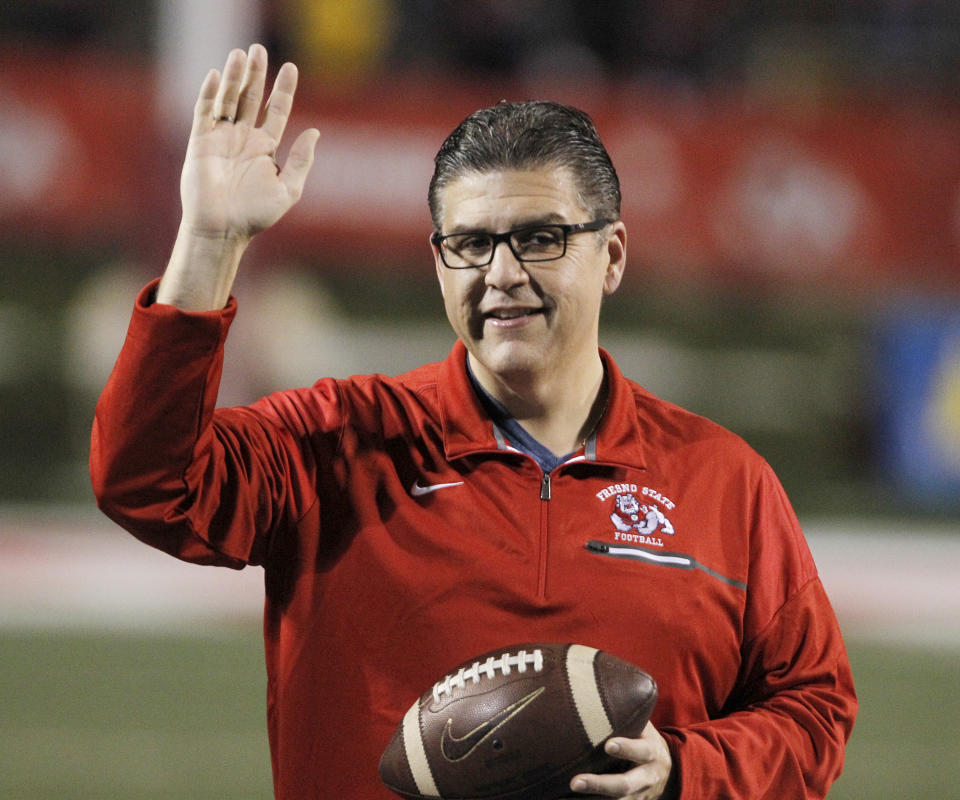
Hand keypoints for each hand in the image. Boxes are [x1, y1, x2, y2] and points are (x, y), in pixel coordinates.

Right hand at [158, 44, 318, 309]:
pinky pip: (205, 112)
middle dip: (256, 74)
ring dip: (234, 77)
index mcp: (266, 148)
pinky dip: (210, 94)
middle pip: (251, 97)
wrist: (224, 229)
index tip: (291, 67)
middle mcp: (244, 139)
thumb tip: (316, 132)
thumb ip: (301, 161)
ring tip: (240, 54)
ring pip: (229, 100)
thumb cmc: (256, 215)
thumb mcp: (289, 189)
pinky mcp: (201, 142)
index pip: (276, 110)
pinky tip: (216, 76)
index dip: (283, 89)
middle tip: (258, 48)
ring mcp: (221, 138)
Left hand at [567, 722, 676, 799]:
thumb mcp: (643, 726)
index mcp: (650, 752)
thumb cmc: (643, 738)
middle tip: (574, 782)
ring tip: (563, 798)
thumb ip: (626, 713)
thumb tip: (592, 683)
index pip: (641, 751)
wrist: (667, 771)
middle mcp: (645, 777)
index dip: (627, 748)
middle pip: (623, 785)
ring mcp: (636, 796)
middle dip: (599, 785)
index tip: (609, 745)